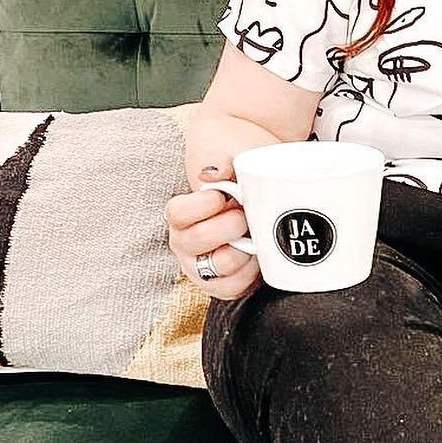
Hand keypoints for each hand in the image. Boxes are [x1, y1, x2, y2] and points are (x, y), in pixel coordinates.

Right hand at [166, 161, 261, 301]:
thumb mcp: (230, 155)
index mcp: (181, 214)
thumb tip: (214, 173)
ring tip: (254, 234)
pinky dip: (252, 272)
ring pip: (221, 267)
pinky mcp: (226, 284)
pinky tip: (259, 255)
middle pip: (198, 240)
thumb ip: (220, 159)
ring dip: (244, 249)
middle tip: (244, 214)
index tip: (223, 196)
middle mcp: (186, 243)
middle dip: (229, 226)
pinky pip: (236, 287)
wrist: (264, 190)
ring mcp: (205, 267)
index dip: (203, 206)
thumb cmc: (242, 172)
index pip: (177, 214)